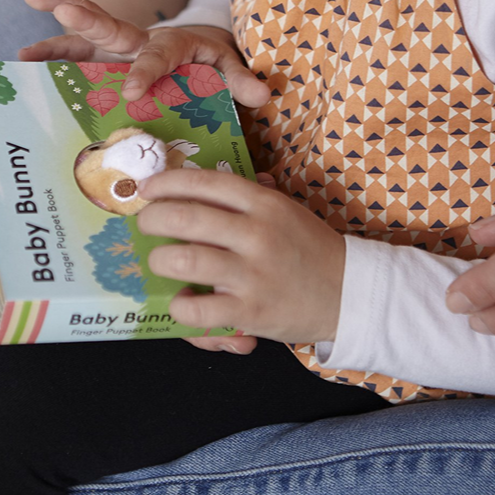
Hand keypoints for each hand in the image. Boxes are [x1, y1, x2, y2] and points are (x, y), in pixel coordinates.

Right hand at [20, 0, 269, 107]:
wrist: (201, 47)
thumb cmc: (214, 61)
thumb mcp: (230, 68)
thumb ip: (242, 80)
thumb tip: (263, 96)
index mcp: (175, 44)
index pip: (159, 56)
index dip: (146, 71)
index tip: (133, 90)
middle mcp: (141, 40)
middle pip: (112, 27)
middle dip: (86, 16)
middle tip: (57, 5)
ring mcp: (120, 48)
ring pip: (85, 36)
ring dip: (54, 35)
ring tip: (21, 49)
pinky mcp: (106, 55)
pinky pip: (76, 51)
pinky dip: (52, 54)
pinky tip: (24, 63)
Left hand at [137, 168, 345, 349]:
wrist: (349, 292)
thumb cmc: (310, 249)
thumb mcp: (286, 211)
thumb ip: (249, 196)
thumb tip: (205, 181)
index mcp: (265, 204)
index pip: (206, 182)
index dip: (169, 182)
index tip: (149, 187)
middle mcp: (257, 234)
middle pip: (185, 216)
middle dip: (152, 218)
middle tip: (146, 224)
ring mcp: (253, 274)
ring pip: (184, 259)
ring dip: (160, 259)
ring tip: (160, 261)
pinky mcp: (250, 312)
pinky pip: (197, 311)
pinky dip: (180, 307)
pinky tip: (182, 301)